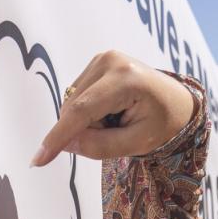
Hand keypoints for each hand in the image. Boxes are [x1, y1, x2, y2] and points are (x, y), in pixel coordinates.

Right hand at [31, 50, 196, 164]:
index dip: (59, 137)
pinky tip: (113, 110)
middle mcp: (109, 61)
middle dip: (86, 130)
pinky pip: (77, 97)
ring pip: (72, 104)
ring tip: (119, 119)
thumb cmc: (165, 123)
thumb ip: (102, 146)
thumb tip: (66, 144)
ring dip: (89, 122)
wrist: (178, 101)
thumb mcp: (139, 142)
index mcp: (125, 79)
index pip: (82, 111)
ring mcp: (101, 59)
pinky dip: (90, 112)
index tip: (39, 159)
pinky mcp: (96, 63)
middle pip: (74, 109)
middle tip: (118, 132)